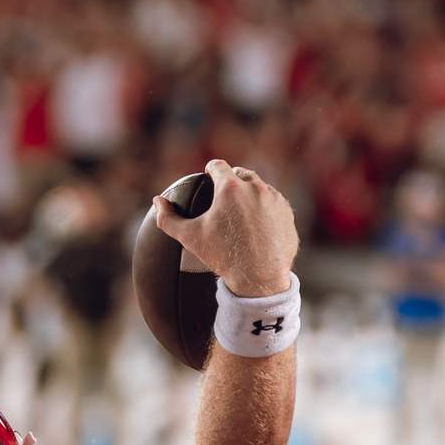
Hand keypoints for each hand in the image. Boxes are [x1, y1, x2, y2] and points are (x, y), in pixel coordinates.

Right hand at [151, 159, 298, 295]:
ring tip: (242, 212)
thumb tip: (157, 202)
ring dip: (251, 194)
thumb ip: (168, 218)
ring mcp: (274, 200)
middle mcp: (255, 188)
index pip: (218, 166)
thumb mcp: (190, 238)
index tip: (208, 174)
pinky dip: (266, 210)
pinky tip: (258, 225)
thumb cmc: (224, 257)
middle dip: (232, 181)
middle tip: (225, 195)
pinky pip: (274, 204)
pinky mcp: (287, 213)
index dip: (210, 169)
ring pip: (260, 188)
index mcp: (230, 188)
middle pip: (241, 174)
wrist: (259, 278)